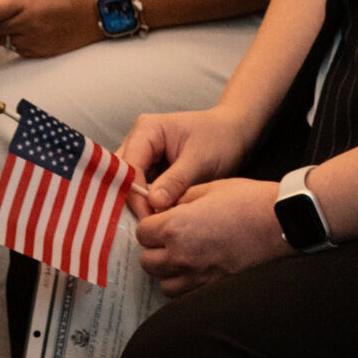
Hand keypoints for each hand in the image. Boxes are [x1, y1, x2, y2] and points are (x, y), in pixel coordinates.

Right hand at [119, 105, 259, 212]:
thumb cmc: (220, 139)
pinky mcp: (153, 170)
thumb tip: (154, 204)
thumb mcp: (200, 160)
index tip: (150, 220)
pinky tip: (160, 220)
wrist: (235, 134)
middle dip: (134, 202)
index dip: (135, 195)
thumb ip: (176, 181)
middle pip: (122, 176)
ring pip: (130, 186)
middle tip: (149, 227)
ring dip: (141, 205)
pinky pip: (143, 190)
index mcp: (146, 130)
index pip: (128, 167)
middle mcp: (138, 141)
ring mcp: (144, 156)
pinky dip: (150, 205)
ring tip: (154, 225)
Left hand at [136, 177, 286, 297]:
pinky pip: (184, 294)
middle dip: (155, 249)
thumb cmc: (250, 202)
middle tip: (171, 239)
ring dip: (168, 270)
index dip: (151, 225)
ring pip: (163, 282)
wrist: (283, 225)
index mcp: (175, 227)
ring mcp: (197, 277)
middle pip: (147, 261)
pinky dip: (185, 284)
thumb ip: (180, 200)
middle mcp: (181, 256)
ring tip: (184, 257)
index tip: (162, 221)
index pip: (141, 233)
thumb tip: (165, 208)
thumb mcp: (210, 188)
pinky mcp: (213, 289)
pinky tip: (198, 270)